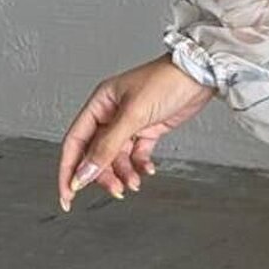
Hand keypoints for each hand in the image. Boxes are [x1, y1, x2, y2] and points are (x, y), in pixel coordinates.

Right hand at [57, 56, 215, 211]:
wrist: (200, 74)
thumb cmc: (166, 80)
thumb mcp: (133, 114)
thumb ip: (107, 146)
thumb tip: (84, 172)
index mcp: (100, 104)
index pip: (75, 142)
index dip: (68, 169)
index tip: (68, 194)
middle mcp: (111, 114)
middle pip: (95, 154)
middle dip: (102, 174)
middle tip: (114, 190)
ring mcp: (130, 123)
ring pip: (117, 157)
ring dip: (123, 173)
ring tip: (134, 183)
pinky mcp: (148, 129)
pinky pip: (137, 155)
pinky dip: (140, 165)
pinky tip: (147, 170)